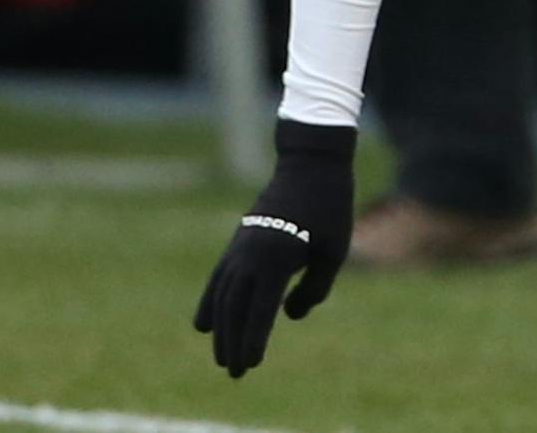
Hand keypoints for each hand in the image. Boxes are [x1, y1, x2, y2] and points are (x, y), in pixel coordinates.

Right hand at [193, 120, 355, 376]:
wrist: (309, 164)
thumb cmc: (329, 208)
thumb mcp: (334, 252)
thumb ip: (312, 290)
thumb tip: (287, 316)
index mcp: (277, 257)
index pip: (260, 310)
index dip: (253, 339)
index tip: (250, 364)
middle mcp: (251, 253)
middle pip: (234, 307)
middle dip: (232, 342)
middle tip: (233, 373)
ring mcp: (240, 245)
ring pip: (222, 295)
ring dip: (220, 328)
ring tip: (222, 357)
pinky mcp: (238, 239)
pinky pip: (218, 278)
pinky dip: (209, 302)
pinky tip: (203, 325)